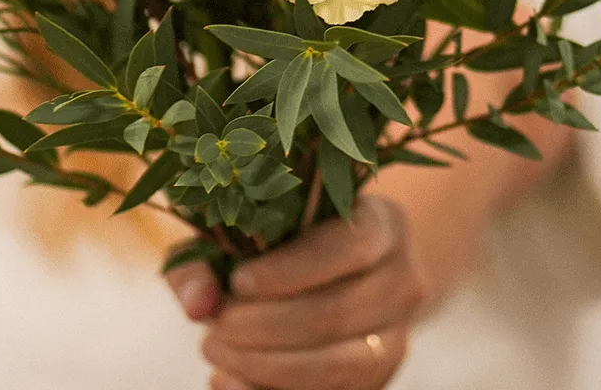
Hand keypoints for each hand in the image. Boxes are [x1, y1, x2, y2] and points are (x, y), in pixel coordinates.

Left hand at [165, 196, 423, 389]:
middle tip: (214, 329)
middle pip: (338, 312)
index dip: (291, 270)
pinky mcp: (381, 378)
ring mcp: (398, 335)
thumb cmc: (280, 243)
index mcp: (380, 225)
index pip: (347, 247)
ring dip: (270, 367)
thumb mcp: (240, 232)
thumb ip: (206, 258)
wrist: (335, 276)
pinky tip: (229, 383)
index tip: (238, 281)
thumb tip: (197, 303)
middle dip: (265, 327)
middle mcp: (403, 279)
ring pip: (345, 365)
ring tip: (217, 354)